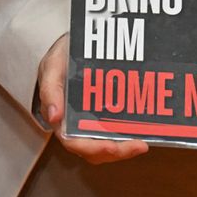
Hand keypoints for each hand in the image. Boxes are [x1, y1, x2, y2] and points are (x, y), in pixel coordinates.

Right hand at [34, 35, 149, 164]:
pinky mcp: (108, 115)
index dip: (93, 148)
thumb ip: (50, 89)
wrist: (76, 45)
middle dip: (118, 152)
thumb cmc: (61, 58)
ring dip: (126, 149)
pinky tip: (146, 129)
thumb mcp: (52, 67)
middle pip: (96, 150)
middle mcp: (77, 125)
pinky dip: (130, 135)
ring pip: (109, 145)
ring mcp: (94, 122)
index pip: (74, 142)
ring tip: (143, 143)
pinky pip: (119, 131)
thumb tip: (54, 116)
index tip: (112, 146)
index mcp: (61, 119)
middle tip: (138, 146)